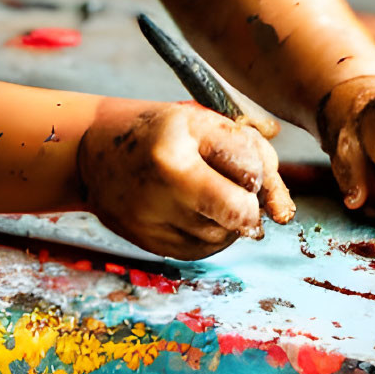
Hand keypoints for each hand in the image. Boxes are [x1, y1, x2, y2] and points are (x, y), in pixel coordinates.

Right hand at [77, 102, 294, 259]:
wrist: (91, 152)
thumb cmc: (159, 131)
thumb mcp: (203, 122)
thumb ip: (255, 156)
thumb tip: (283, 214)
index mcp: (178, 145)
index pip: (251, 173)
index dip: (255, 171)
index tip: (238, 163)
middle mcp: (163, 185)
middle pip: (241, 215)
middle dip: (247, 205)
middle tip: (231, 188)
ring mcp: (154, 220)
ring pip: (226, 238)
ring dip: (228, 221)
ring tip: (204, 192)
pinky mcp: (150, 244)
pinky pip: (203, 251)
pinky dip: (208, 234)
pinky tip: (190, 210)